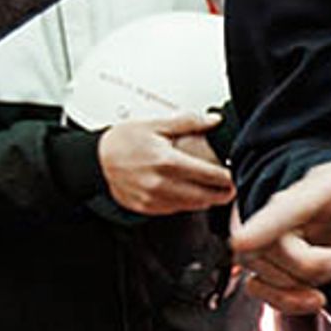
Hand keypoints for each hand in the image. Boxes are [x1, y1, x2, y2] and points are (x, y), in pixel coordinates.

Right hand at [97, 113, 235, 215]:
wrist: (95, 160)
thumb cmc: (123, 141)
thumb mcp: (156, 125)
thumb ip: (188, 122)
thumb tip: (213, 120)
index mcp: (167, 162)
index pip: (209, 176)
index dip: (227, 179)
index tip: (235, 176)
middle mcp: (161, 184)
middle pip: (204, 196)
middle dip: (222, 194)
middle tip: (232, 189)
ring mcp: (153, 199)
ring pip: (191, 206)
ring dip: (206, 201)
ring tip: (214, 191)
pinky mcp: (147, 208)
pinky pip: (175, 210)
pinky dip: (186, 204)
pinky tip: (190, 195)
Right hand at [229, 155, 330, 313]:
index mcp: (318, 190)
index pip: (286, 207)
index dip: (264, 224)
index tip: (242, 242)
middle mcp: (291, 213)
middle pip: (267, 246)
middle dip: (305, 266)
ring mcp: (284, 239)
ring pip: (260, 270)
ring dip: (293, 288)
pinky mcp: (286, 264)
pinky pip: (261, 287)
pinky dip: (282, 301)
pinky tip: (313, 300)